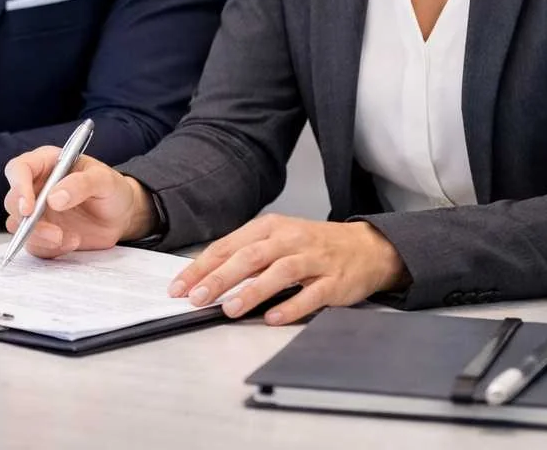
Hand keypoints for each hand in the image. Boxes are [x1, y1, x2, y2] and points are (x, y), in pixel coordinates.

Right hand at [0, 146, 155, 256]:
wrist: (121, 215)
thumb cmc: (112, 189)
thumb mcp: (104, 180)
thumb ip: (81, 184)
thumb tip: (54, 198)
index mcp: (46, 164)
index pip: (19, 169)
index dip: (18, 187)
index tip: (29, 208)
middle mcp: (36, 187)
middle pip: (13, 201)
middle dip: (28, 220)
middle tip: (54, 232)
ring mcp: (38, 212)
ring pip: (18, 226)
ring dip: (39, 237)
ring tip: (69, 238)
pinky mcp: (42, 234)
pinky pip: (34, 245)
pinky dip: (50, 248)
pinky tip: (72, 242)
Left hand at [169, 214, 408, 324]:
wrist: (366, 246)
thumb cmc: (313, 245)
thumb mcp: (277, 239)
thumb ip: (245, 255)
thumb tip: (206, 277)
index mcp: (270, 227)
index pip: (227, 246)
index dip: (201, 267)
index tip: (179, 286)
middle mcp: (290, 239)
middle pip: (249, 256)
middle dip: (219, 278)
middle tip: (196, 298)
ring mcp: (314, 259)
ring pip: (279, 272)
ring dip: (253, 291)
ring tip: (230, 309)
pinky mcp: (334, 281)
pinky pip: (311, 294)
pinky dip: (291, 307)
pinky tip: (273, 318)